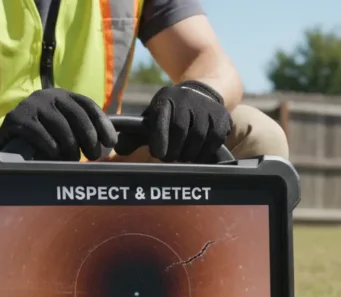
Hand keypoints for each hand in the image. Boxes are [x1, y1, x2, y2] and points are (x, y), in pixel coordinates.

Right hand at [0, 88, 116, 160]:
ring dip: (71, 148)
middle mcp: (48, 95)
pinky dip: (52, 149)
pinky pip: (42, 135)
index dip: (102, 124)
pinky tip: (54, 155)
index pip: (88, 105)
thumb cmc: (44, 138)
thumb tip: (114, 143)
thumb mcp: (65, 130)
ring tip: (72, 159)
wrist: (7, 140)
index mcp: (63, 96)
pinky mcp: (17, 118)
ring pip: (62, 128)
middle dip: (89, 139)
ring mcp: (32, 105)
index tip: (111, 143)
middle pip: (78, 116)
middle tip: (94, 156)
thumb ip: (85, 131)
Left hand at [115, 80, 232, 162]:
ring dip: (190, 153)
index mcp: (165, 99)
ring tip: (183, 156)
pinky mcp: (221, 117)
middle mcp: (186, 99)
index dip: (160, 139)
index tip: (159, 154)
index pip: (162, 120)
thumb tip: (119, 150)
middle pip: (181, 132)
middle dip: (174, 150)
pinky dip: (205, 152)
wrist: (201, 94)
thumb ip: (136, 136)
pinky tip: (198, 154)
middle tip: (171, 158)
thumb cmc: (171, 113)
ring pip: (198, 138)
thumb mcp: (153, 119)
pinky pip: (214, 140)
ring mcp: (206, 107)